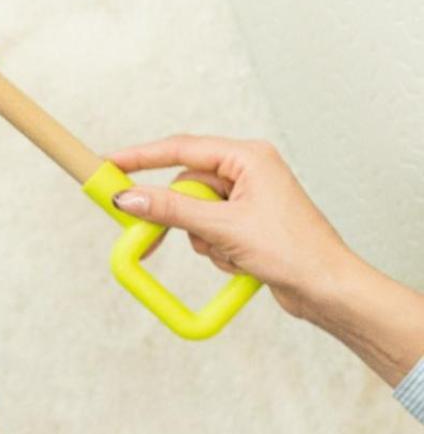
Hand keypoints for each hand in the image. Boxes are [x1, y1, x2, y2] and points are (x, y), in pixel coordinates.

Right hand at [107, 136, 356, 319]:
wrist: (324, 285)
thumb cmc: (293, 249)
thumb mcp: (222, 227)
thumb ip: (171, 210)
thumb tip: (130, 198)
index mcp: (249, 157)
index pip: (182, 148)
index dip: (142, 157)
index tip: (110, 164)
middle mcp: (248, 172)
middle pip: (184, 186)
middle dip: (175, 216)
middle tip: (146, 238)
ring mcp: (246, 198)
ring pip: (193, 212)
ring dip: (201, 238)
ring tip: (228, 251)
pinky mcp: (244, 224)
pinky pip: (207, 230)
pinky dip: (213, 248)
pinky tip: (238, 260)